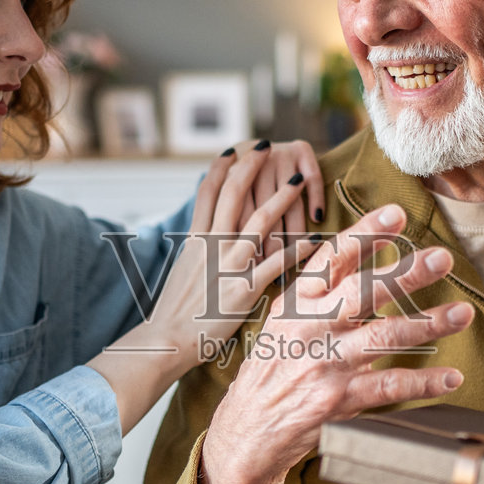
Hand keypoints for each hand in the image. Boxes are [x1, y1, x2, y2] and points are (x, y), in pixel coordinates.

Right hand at [151, 144, 315, 356]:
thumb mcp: (182, 271)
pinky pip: (276, 262)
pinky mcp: (244, 288)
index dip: (221, 167)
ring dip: (282, 197)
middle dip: (250, 165)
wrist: (168, 338)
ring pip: (258, 221)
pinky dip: (297, 249)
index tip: (234, 149)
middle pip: (233, 194)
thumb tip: (203, 238)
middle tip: (266, 145)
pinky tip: (315, 238)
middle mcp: (212, 245)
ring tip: (299, 179)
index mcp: (195, 239)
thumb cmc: (175, 310)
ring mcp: (229, 264)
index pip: (207, 192)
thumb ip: (197, 251)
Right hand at [200, 203, 473, 483]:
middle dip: (406, 274)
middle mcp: (309, 328)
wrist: (245, 431)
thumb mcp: (286, 321)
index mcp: (297, 302)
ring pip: (383, 337)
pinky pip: (387, 388)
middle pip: (363, 293)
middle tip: (443, 258)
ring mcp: (323, 364)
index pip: (332, 258)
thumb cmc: (272, 369)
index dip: (365, 233)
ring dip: (428, 324)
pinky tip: (451, 377)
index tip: (397, 213)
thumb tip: (368, 252)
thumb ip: (325, 290)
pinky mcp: (336, 401)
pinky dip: (423, 383)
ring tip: (463, 313)